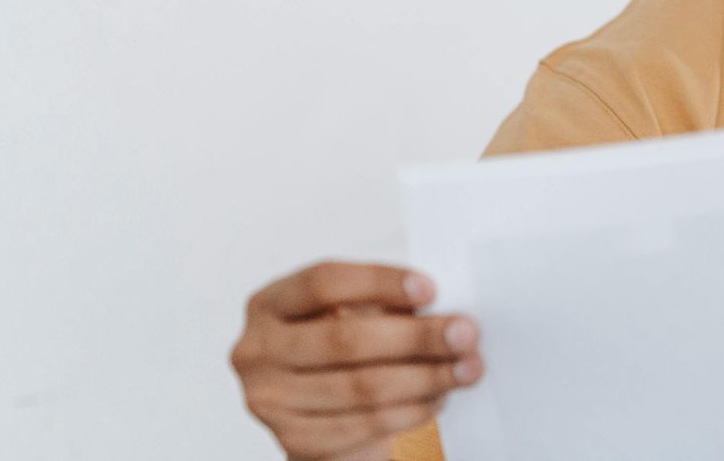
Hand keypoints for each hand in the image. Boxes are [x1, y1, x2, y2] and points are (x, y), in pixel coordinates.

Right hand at [230, 261, 483, 460]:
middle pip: (344, 339)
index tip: (431, 288)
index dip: (379, 282)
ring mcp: (269, 400)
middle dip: (415, 336)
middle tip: (466, 333)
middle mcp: (257, 351)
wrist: (320, 413)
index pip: (323, 283)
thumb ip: (385, 305)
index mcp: (269, 304)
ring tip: (466, 368)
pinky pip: (363, 426)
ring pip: (360, 387)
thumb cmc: (342, 349)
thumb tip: (444, 310)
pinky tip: (438, 398)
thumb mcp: (352, 313)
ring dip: (425, 378)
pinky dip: (410, 411)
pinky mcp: (293, 441)